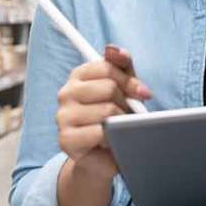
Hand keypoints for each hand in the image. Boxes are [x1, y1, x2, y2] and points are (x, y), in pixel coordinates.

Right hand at [56, 44, 152, 181]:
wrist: (103, 156)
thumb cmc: (114, 117)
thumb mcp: (123, 87)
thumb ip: (121, 65)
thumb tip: (114, 48)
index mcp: (78, 75)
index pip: (107, 66)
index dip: (129, 80)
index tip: (143, 93)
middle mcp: (66, 92)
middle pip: (109, 87)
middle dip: (126, 102)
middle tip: (129, 115)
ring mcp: (63, 116)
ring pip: (106, 110)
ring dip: (121, 122)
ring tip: (119, 128)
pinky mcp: (65, 139)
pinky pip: (99, 133)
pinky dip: (113, 138)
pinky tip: (111, 142)